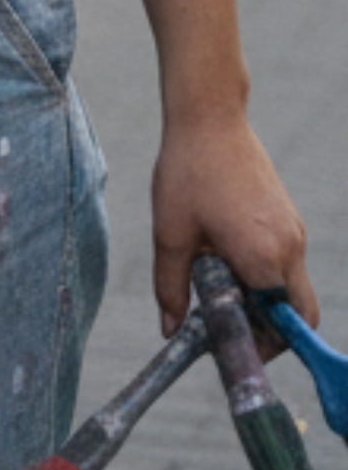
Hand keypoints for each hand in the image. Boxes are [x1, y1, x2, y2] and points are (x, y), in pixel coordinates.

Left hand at [150, 108, 315, 331]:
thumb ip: (171, 287)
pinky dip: (265, 275)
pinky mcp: (290, 220)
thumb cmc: (187, 174)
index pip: (282, 325)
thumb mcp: (170, 235)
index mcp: (264, 258)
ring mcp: (295, 233)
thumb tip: (170, 331)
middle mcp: (290, 250)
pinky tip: (225, 259)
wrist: (210, 121)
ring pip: (292, 288)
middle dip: (270, 330)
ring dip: (264, 300)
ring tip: (219, 288)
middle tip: (230, 328)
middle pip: (298, 313)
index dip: (261, 344)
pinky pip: (287, 263)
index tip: (233, 348)